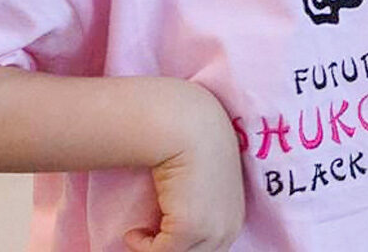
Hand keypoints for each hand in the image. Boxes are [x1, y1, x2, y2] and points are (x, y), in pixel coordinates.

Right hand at [124, 83, 244, 251]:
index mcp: (235, 216)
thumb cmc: (191, 146)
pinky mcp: (190, 229)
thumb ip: (198, 205)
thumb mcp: (203, 181)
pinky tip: (132, 233)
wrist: (188, 127)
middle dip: (168, 249)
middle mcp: (230, 227)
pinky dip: (142, 247)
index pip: (212, 248)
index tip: (160, 238)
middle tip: (145, 242)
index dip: (185, 247)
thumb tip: (177, 218)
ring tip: (139, 236)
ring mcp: (213, 230)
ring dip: (154, 250)